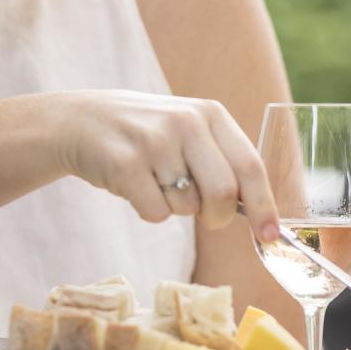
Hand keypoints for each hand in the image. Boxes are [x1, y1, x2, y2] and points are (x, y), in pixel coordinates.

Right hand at [51, 90, 279, 241]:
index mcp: (211, 114)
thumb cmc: (147, 135)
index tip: (271, 235)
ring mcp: (153, 141)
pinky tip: (134, 184)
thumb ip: (223, 162)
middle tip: (208, 217)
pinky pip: (155, 212)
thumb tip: (258, 214)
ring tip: (155, 181)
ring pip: (186, 207)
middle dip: (219, 217)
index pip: (250, 166)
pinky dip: (150, 210)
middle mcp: (186, 122)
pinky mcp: (124, 163)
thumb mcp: (189, 131)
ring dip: (176, 208)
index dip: (264, 205)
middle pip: (223, 192)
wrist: (79, 120)